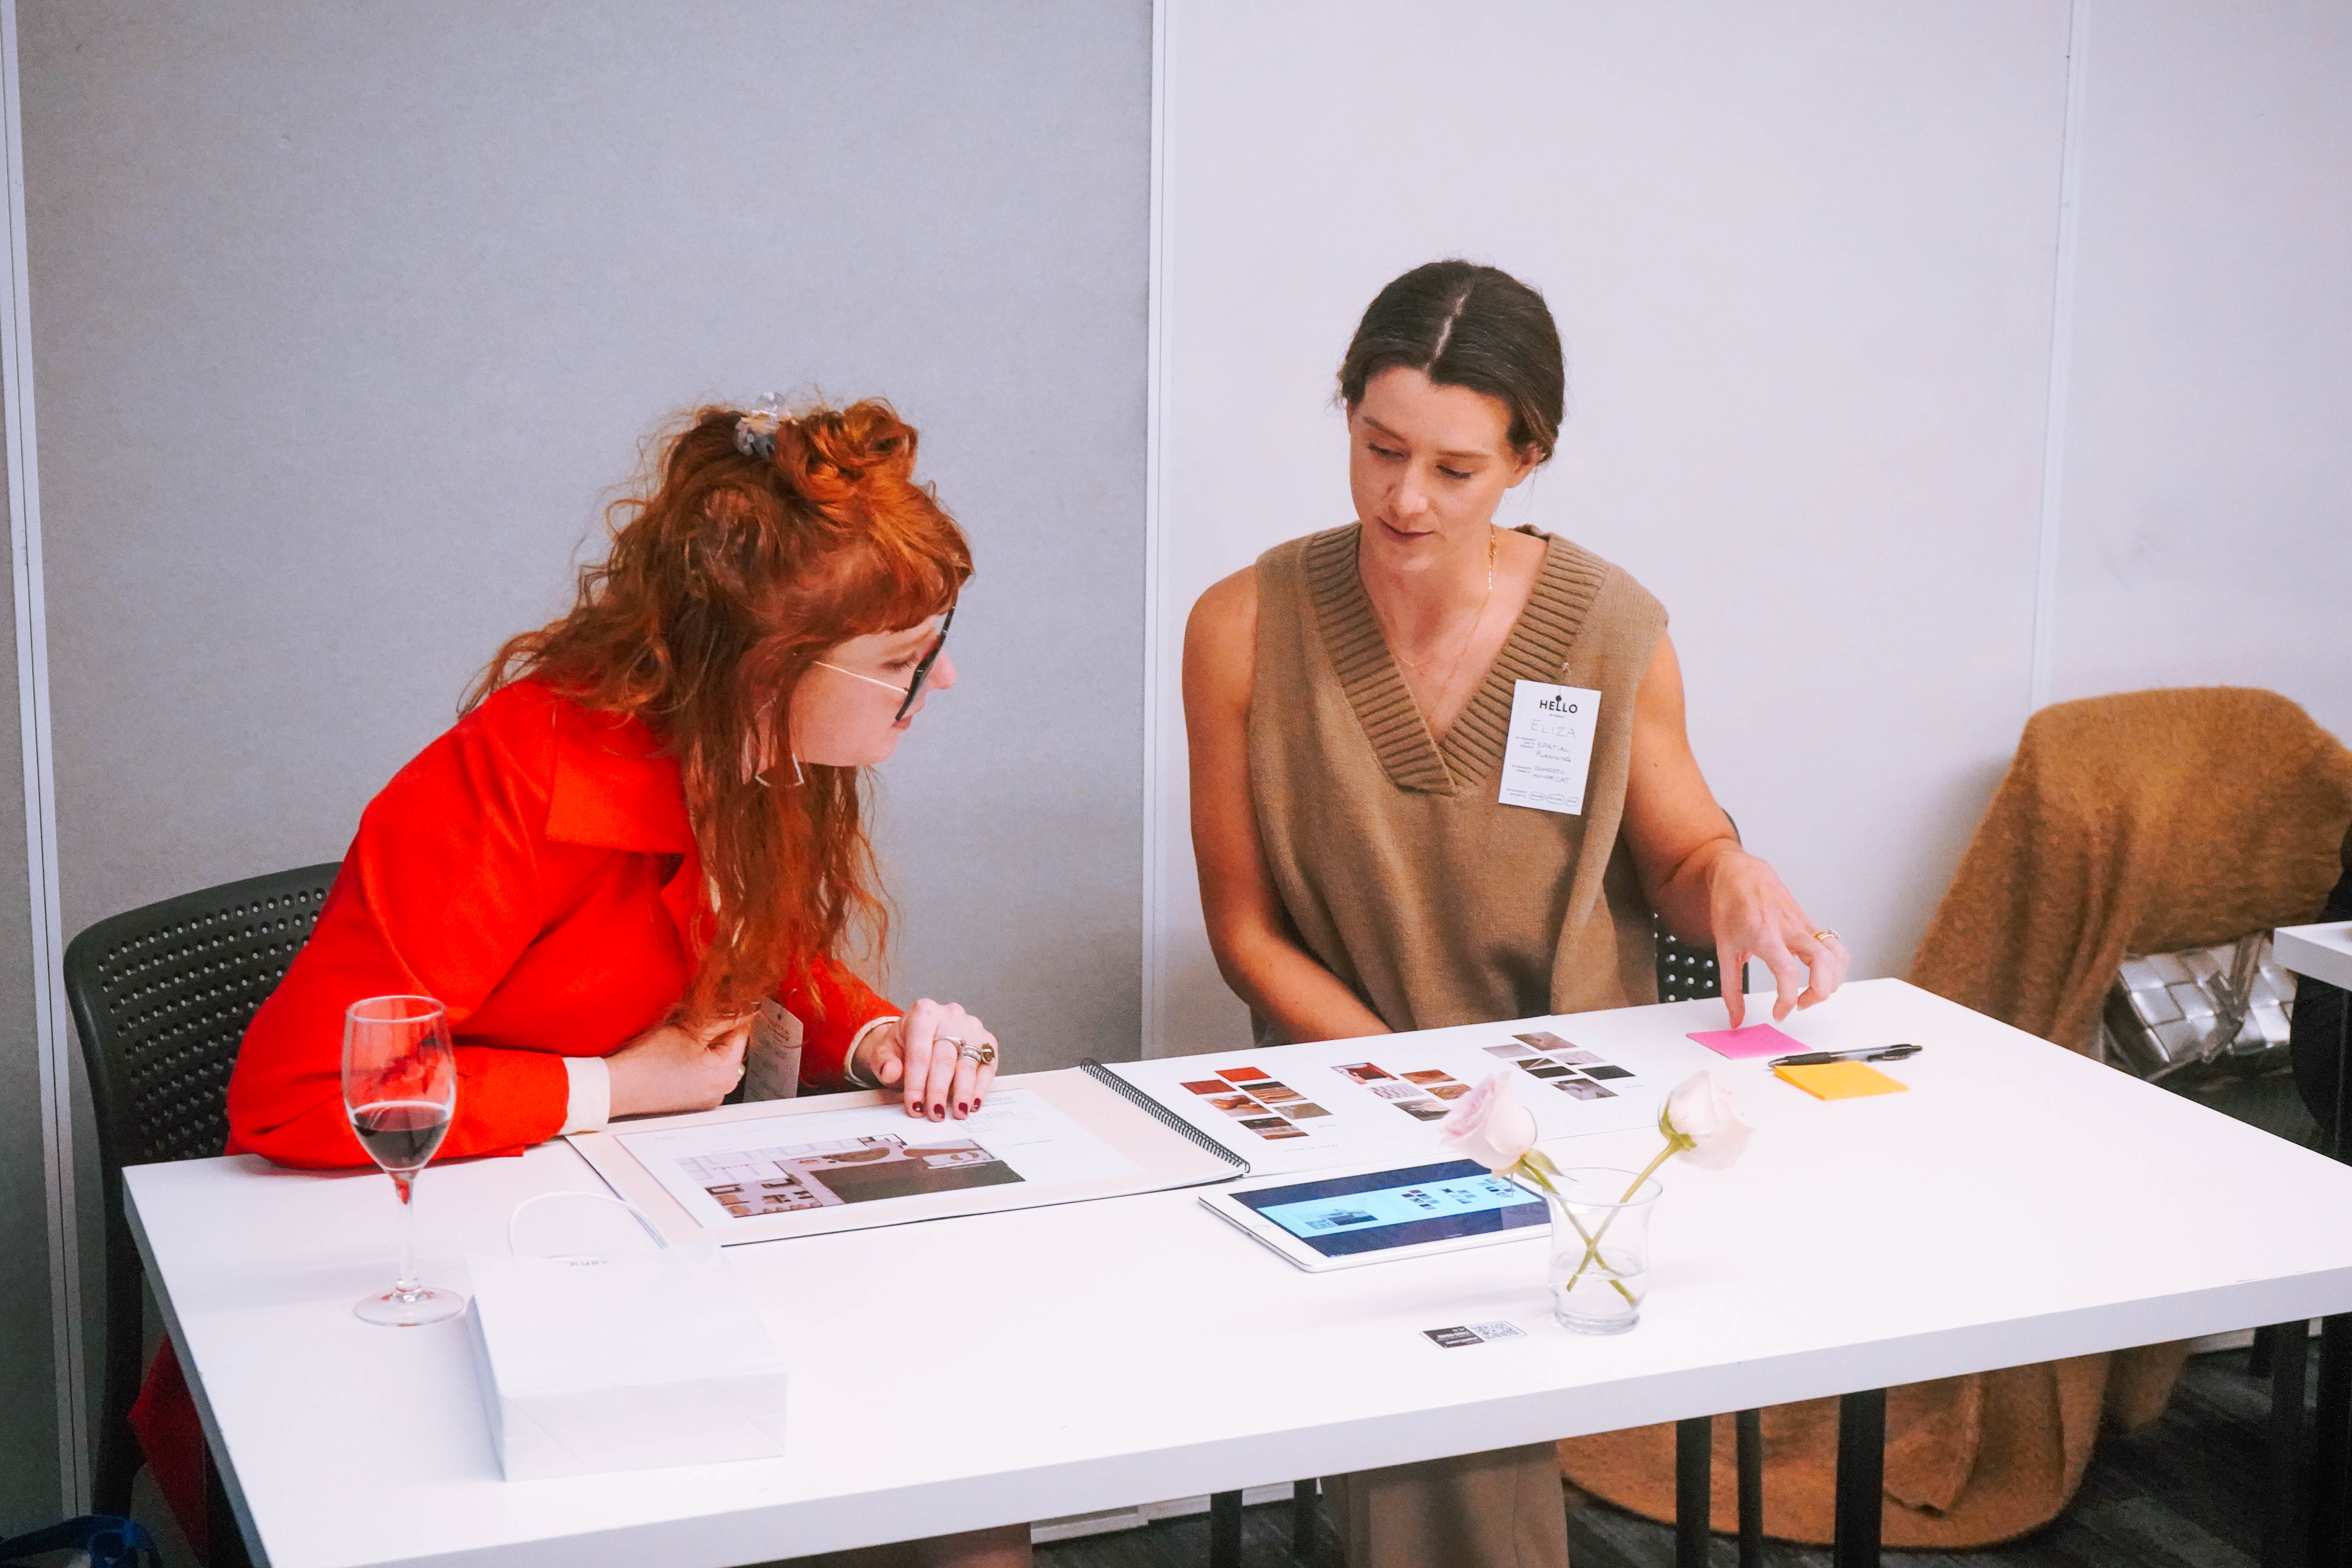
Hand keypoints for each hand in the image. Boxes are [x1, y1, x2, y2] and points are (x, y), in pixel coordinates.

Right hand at [605, 1014, 751, 1117]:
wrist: (618, 1087)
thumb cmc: (647, 1062)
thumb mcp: (689, 1029)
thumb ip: (721, 1018)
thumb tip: (743, 1008)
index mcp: (726, 1072)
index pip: (741, 1033)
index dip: (729, 1014)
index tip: (721, 1003)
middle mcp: (722, 1089)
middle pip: (728, 1048)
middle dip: (715, 1030)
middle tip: (693, 1020)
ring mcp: (707, 1097)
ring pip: (714, 1059)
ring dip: (703, 1044)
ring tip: (681, 1037)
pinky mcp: (692, 1100)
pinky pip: (702, 1073)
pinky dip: (695, 1060)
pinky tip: (676, 1054)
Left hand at [859, 999, 999, 1121]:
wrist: (920, 1035)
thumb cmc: (903, 1045)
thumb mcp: (885, 1052)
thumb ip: (884, 1063)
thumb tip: (891, 1072)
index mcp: (923, 1013)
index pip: (920, 1053)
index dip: (917, 1084)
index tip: (915, 1106)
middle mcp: (951, 1015)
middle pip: (945, 1058)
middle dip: (939, 1090)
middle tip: (935, 1114)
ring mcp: (972, 1027)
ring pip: (968, 1063)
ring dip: (963, 1092)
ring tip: (958, 1112)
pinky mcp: (987, 1040)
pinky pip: (988, 1065)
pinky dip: (982, 1087)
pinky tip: (974, 1102)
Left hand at [1706, 850, 1847, 1025]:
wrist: (1740, 874)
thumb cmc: (1730, 906)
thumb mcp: (1724, 949)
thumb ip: (1730, 989)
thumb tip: (1735, 1019)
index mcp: (1765, 936)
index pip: (1788, 973)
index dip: (1787, 1000)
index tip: (1779, 1014)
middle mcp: (1790, 930)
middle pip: (1823, 963)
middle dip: (1819, 992)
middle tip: (1801, 1004)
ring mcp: (1804, 925)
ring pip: (1836, 953)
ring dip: (1833, 980)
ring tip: (1814, 993)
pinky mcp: (1811, 923)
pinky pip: (1835, 946)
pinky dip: (1836, 965)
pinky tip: (1823, 975)